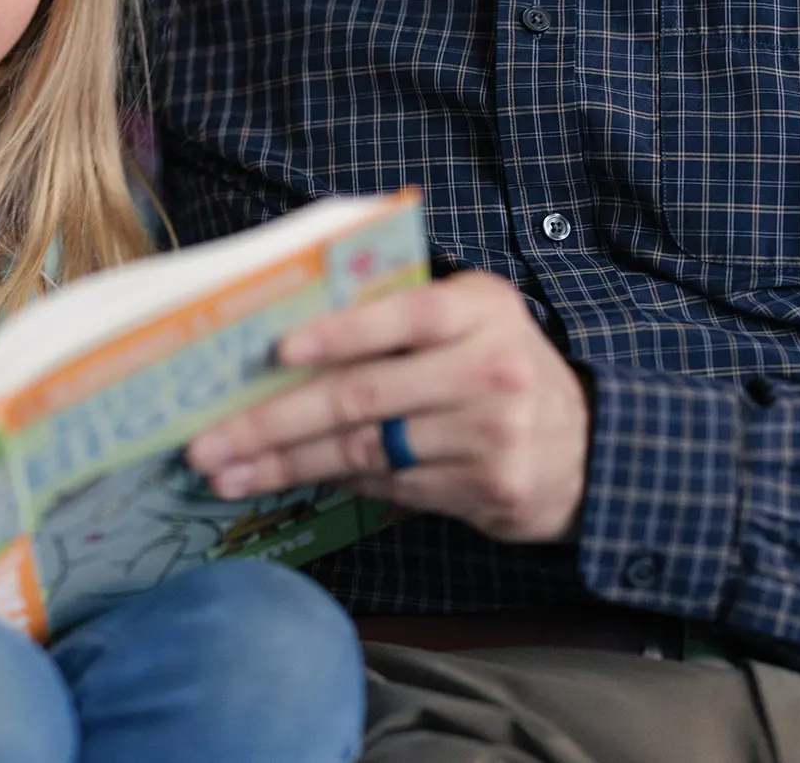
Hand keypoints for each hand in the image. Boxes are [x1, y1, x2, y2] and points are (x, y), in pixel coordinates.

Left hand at [187, 271, 590, 543]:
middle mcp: (488, 369)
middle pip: (362, 397)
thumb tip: (291, 334)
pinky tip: (286, 481)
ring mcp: (490, 435)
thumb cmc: (498, 362)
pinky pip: (390, 485)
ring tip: (225, 474)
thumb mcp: (470, 316)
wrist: (590, 445)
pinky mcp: (487, 489)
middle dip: (273, 421)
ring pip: (365, 450)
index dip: (337, 333)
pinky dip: (333, 482)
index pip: (399, 315)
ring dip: (285, 465)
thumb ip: (400, 312)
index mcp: (478, 309)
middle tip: (209, 442)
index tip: (273, 351)